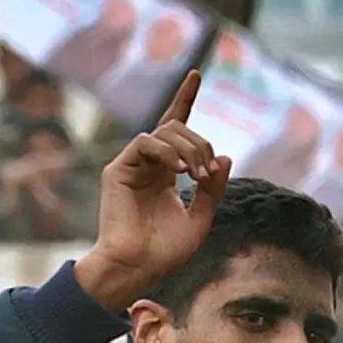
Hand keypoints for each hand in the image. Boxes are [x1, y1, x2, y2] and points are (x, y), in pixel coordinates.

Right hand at [75, 71, 231, 310]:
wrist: (137, 268)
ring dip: (188, 148)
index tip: (197, 74)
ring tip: (195, 175)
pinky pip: (145, 141)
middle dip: (200, 144)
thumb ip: (212, 188)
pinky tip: (179, 170)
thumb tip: (225, 158)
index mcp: (165, 172)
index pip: (175, 126)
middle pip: (178, 128)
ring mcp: (131, 165)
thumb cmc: (165, 251)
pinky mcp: (117, 170)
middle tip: (206, 174)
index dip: (185, 98)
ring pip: (164, 130)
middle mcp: (148, 164)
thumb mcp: (200, 219)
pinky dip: (167, 151)